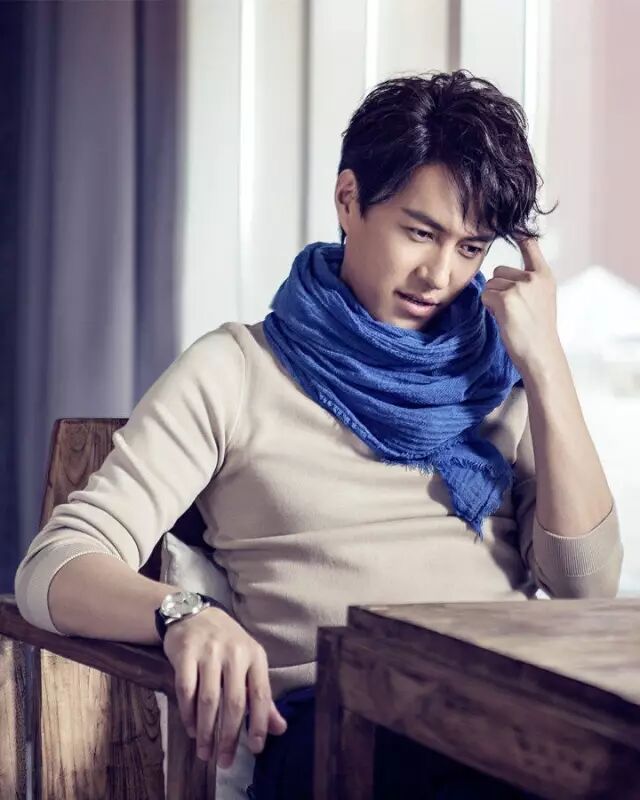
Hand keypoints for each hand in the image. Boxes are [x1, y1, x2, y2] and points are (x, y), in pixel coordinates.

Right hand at [162, 606, 287, 766]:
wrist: (194, 614)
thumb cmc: (226, 643)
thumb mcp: (249, 662)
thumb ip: (262, 695)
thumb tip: (279, 728)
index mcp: (255, 655)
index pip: (261, 694)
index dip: (259, 723)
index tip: (255, 749)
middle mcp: (234, 652)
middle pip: (234, 701)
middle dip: (229, 736)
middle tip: (224, 760)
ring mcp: (209, 651)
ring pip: (209, 699)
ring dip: (207, 730)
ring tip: (205, 751)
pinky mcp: (185, 653)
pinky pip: (186, 690)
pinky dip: (188, 714)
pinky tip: (191, 728)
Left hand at [480, 236, 562, 375]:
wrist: (540, 353)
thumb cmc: (537, 331)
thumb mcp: (541, 300)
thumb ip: (528, 284)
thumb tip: (500, 276)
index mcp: (544, 276)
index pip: (531, 247)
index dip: (520, 235)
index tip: (514, 225)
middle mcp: (534, 277)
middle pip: (499, 271)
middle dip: (499, 289)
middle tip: (513, 310)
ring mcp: (521, 287)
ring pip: (490, 285)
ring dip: (493, 300)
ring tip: (510, 316)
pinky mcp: (507, 299)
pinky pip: (485, 295)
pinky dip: (489, 307)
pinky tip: (503, 319)